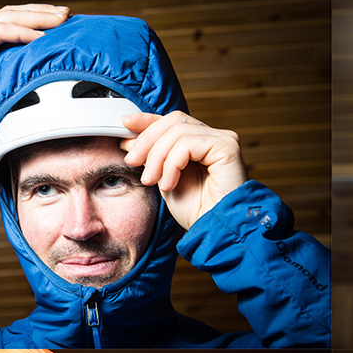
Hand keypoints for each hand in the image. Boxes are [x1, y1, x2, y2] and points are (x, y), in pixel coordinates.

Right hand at [0, 4, 69, 127]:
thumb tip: (33, 85)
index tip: (64, 23)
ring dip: (36, 17)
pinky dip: (20, 33)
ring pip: (8, 18)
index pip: (14, 22)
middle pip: (14, 13)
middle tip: (68, 14)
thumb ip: (5, 77)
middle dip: (43, 12)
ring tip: (60, 20)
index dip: (39, 20)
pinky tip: (39, 38)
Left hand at [120, 111, 245, 229]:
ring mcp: (223, 141)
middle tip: (132, 161)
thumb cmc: (197, 212)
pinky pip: (188, 144)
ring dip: (157, 157)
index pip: (172, 121)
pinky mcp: (228, 148)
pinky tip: (169, 184)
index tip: (124, 124)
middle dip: (147, 140)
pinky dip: (172, 164)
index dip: (147, 120)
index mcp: (202, 142)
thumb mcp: (165, 178)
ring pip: (177, 132)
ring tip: (151, 181)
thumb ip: (152, 157)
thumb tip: (129, 140)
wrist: (215, 232)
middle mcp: (215, 137)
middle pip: (173, 121)